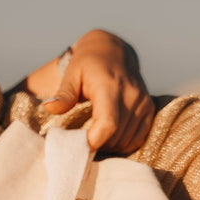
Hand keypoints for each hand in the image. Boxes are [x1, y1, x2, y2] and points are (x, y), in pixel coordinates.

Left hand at [41, 30, 154, 153]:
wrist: (113, 52)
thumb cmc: (87, 65)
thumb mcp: (71, 75)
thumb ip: (63, 94)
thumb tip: (49, 108)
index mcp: (110, 87)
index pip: (107, 124)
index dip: (93, 141)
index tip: (77, 148)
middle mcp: (131, 95)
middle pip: (115, 137)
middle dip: (97, 145)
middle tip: (80, 142)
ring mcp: (143, 102)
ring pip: (126, 141)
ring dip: (108, 146)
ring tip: (93, 137)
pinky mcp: (149, 108)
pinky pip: (138, 138)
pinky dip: (122, 144)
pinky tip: (108, 137)